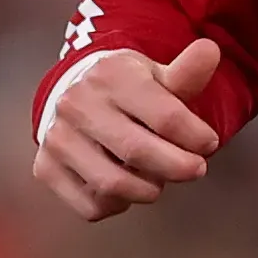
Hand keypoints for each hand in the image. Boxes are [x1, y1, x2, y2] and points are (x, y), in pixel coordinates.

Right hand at [31, 40, 222, 221]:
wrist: (73, 95)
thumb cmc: (125, 90)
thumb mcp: (155, 76)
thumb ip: (186, 73)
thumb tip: (210, 51)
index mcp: (110, 75)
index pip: (166, 115)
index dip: (196, 137)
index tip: (208, 144)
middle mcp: (76, 104)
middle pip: (138, 152)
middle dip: (178, 167)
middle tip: (195, 169)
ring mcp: (56, 138)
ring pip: (114, 185)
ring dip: (148, 189)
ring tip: (157, 178)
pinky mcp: (46, 169)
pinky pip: (92, 206)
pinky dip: (118, 204)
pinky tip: (126, 186)